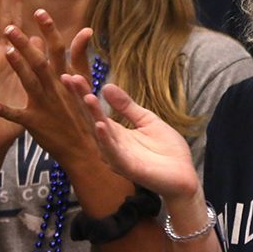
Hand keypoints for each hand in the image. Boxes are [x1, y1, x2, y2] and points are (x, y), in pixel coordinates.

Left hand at [0, 10, 96, 168]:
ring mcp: (46, 105)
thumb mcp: (86, 82)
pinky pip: (17, 116)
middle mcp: (57, 88)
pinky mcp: (35, 123)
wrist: (85, 147)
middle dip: (25, 44)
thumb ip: (80, 56)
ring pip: (30, 83)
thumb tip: (85, 30)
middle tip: (9, 28)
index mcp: (67, 77)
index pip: (59, 49)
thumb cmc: (84, 111)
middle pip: (40, 62)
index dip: (49, 29)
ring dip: (17, 67)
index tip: (39, 11)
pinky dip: (5, 110)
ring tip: (4, 52)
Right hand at [61, 78, 200, 203]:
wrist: (184, 176)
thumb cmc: (166, 150)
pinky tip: (100, 125)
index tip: (71, 76)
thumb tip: (106, 85)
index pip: (96, 111)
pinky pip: (114, 153)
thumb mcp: (147, 121)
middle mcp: (112, 144)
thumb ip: (127, 106)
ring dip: (93, 116)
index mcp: (117, 133)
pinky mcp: (128, 167)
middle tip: (68, 78)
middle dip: (81, 99)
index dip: (83, 93)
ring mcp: (118, 156)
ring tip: (86, 97)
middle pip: (92, 119)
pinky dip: (106, 139)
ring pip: (101, 134)